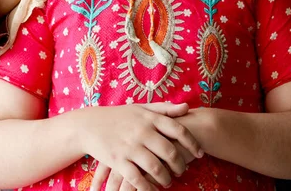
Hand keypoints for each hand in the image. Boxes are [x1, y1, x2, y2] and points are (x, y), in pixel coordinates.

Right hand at [80, 102, 202, 190]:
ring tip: (168, 181)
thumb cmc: (119, 116)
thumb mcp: (141, 108)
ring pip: (156, 167)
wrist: (89, 124)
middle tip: (182, 170)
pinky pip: (137, 178)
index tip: (200, 153)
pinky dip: (148, 187)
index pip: (178, 130)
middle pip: (169, 151)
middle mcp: (141, 131)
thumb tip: (187, 107)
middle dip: (180, 165)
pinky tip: (152, 189)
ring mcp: (130, 146)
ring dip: (166, 178)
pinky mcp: (118, 160)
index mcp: (149, 118)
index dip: (192, 143)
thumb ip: (164, 109)